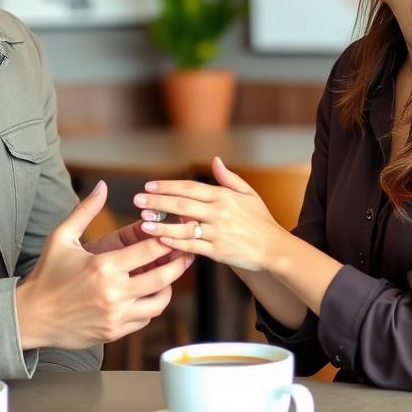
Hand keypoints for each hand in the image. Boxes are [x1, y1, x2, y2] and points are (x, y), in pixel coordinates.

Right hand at [16, 183, 193, 349]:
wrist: (31, 317)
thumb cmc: (46, 274)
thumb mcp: (62, 237)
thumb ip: (85, 210)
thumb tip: (102, 185)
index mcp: (103, 266)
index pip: (150, 250)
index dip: (168, 238)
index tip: (176, 230)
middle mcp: (114, 293)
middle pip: (163, 277)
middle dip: (180, 262)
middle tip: (187, 250)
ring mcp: (116, 315)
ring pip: (159, 302)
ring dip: (168, 286)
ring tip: (169, 272)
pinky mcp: (115, 332)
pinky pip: (145, 318)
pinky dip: (151, 304)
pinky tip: (148, 291)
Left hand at [133, 156, 285, 272]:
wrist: (274, 248)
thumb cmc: (260, 220)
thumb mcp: (248, 194)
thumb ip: (228, 178)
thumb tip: (215, 160)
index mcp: (223, 196)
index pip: (189, 188)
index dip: (167, 186)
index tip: (149, 185)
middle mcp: (219, 212)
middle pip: (181, 204)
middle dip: (157, 201)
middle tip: (137, 199)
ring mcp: (218, 232)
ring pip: (183, 227)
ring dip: (161, 224)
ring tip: (142, 222)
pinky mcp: (218, 252)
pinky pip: (192, 247)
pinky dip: (175, 243)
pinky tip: (160, 240)